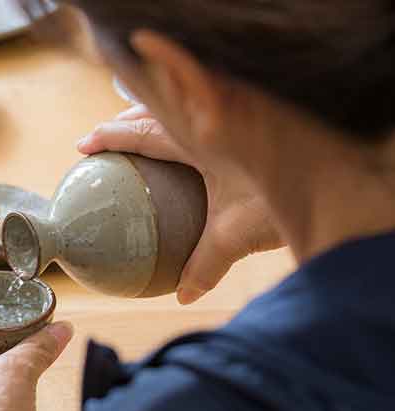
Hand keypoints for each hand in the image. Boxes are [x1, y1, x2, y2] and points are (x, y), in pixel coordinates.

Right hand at [78, 105, 283, 303]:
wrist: (332, 178)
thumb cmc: (283, 201)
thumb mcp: (237, 235)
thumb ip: (205, 265)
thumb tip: (182, 297)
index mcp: (197, 140)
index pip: (142, 132)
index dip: (109, 136)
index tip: (82, 146)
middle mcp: (209, 121)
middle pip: (155, 109)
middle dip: (123, 120)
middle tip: (102, 139)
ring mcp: (227, 117)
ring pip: (179, 108)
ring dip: (152, 119)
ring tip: (136, 137)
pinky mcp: (244, 123)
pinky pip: (199, 118)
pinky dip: (181, 127)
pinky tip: (187, 148)